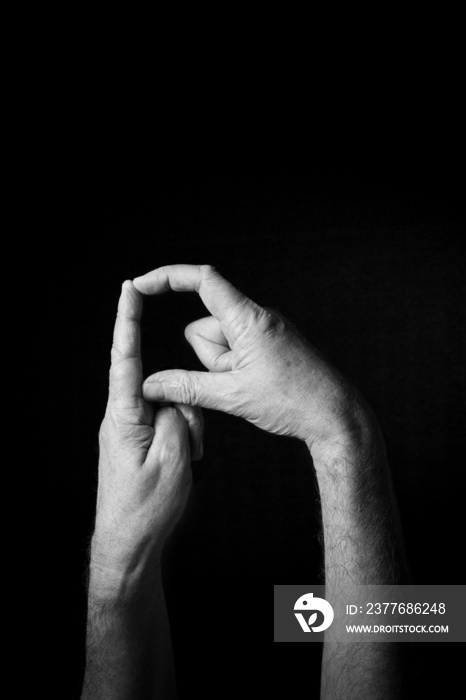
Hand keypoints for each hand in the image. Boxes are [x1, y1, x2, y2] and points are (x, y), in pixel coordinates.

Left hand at [91, 281, 203, 582]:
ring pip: (173, 409)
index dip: (128, 320)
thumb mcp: (173, 461)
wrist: (129, 544)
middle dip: (186, 414)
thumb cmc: (146, 507)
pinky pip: (170, 426)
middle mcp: (123, 417)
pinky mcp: (140, 441)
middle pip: (164, 390)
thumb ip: (177, 418)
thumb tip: (176, 399)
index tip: (130, 288)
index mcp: (124, 416)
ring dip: (188, 432)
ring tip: (186, 464)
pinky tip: (184, 464)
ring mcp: (132, 430)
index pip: (125, 358)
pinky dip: (184, 441)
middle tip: (189, 450)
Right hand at [133, 265, 370, 455]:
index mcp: (248, 319)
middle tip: (236, 382)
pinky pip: (237, 350)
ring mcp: (265, 330)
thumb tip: (151, 385)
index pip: (203, 280)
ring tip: (251, 387)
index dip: (168, 278)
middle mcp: (258, 317)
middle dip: (207, 356)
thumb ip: (186, 387)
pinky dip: (234, 369)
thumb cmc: (293, 402)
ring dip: (222, 367)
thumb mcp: (232, 396)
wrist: (336, 416)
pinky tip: (257, 388)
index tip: (142, 284)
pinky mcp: (271, 343)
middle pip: (205, 325)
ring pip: (220, 342)